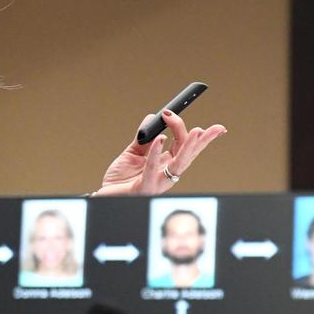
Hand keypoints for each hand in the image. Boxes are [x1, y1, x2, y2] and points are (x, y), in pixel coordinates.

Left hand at [95, 109, 226, 195]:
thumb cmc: (121, 179)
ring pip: (178, 164)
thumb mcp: (133, 153)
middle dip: (201, 141)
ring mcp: (158, 182)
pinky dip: (156, 152)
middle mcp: (166, 174)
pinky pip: (152, 168)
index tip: (206, 124)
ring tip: (196, 132)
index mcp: (167, 165)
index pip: (187, 148)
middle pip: (188, 155)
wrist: (105, 197)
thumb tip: (153, 117)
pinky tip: (160, 138)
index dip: (199, 137)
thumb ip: (144, 137)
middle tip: (208, 127)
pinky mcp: (144, 187)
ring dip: (188, 147)